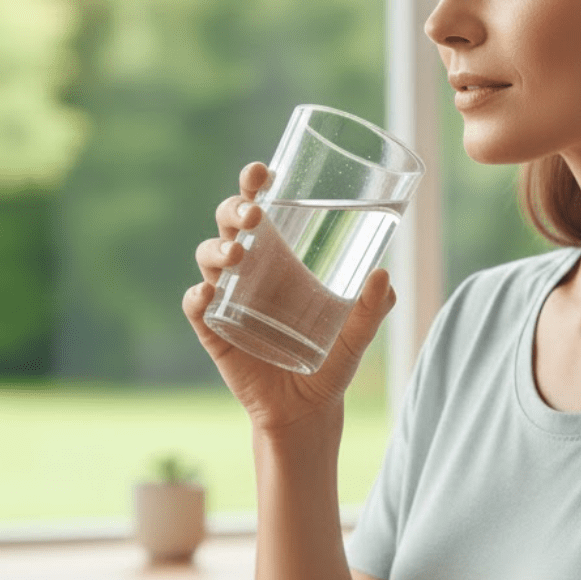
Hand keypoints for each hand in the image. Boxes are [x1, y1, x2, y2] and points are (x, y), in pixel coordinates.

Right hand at [183, 161, 396, 433]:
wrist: (309, 409)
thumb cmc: (333, 360)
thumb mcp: (358, 333)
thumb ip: (373, 307)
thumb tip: (383, 275)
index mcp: (280, 256)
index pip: (259, 207)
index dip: (253, 184)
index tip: (262, 170)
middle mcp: (250, 269)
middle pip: (228, 224)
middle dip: (234, 209)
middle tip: (255, 213)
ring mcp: (229, 298)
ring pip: (208, 259)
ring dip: (218, 248)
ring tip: (239, 253)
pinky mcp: (215, 332)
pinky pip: (197, 308)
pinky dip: (198, 298)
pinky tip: (209, 295)